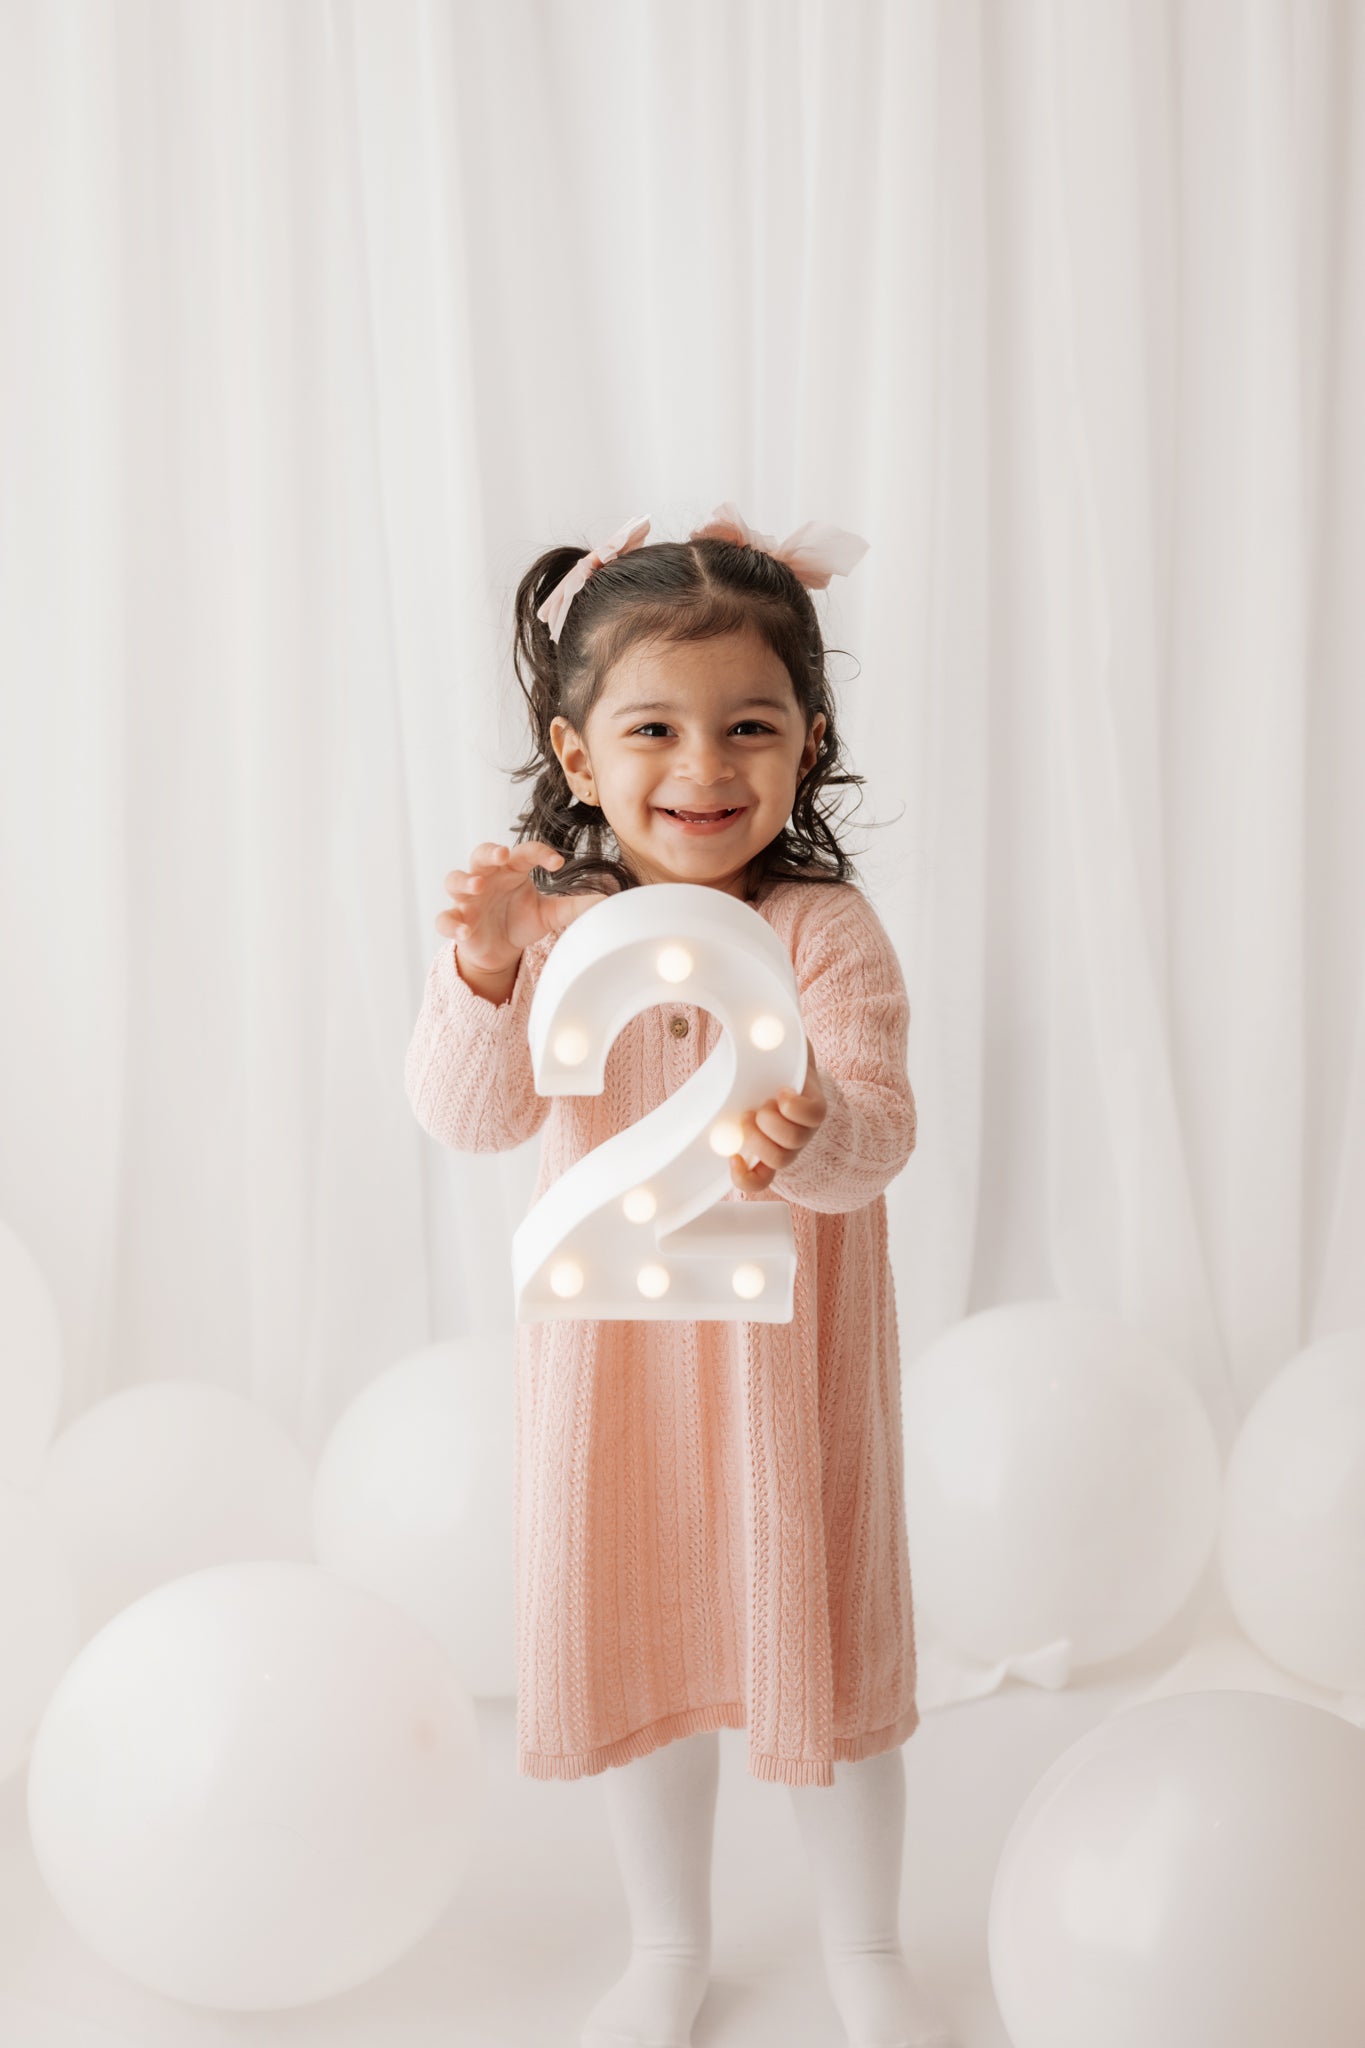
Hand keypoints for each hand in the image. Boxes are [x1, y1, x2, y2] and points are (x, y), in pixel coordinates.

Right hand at [438, 841, 608, 972]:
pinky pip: (445, 918)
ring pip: (454, 880)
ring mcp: (468, 900)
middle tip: (503, 856)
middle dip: (490, 853)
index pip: (523, 852)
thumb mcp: (548, 915)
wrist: (499, 951)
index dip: (539, 853)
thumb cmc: (520, 921)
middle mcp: (487, 879)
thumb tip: (606, 901)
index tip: (558, 863)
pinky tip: (465, 930)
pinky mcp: (457, 922)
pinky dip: (452, 923)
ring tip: (478, 886)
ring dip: (464, 881)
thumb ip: (573, 907)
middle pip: (481, 855)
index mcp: (511, 871)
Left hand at [729, 1034, 826, 1191]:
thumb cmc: (786, 1067)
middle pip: (794, 1142)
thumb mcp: (791, 1046)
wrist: (786, 1091)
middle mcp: (803, 1131)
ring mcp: (786, 1150)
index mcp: (812, 1102)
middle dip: (770, 1123)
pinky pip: (759, 1183)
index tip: (780, 1090)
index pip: (816, 1114)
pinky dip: (744, 1177)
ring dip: (756, 1141)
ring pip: (779, 1161)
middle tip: (756, 1106)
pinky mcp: (766, 1163)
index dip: (796, 1107)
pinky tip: (733, 1157)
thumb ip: (786, 1032)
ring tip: (746, 1120)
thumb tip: (771, 1008)